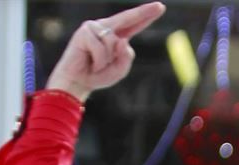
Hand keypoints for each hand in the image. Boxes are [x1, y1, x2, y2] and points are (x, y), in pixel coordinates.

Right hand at [46, 2, 165, 101]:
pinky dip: (98, 60)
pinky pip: (100, 47)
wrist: (76, 82)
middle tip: (161, 6)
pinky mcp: (84, 32)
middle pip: (128, 19)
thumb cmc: (96, 76)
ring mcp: (94, 28)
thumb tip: (122, 40)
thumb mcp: (118, 71)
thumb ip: (126, 58)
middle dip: (144, 13)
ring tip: (96, 64)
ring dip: (107, 60)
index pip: (133, 24)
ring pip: (113, 42)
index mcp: (116, 36)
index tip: (160, 7)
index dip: (145, 15)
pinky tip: (90, 62)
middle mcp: (106, 29)